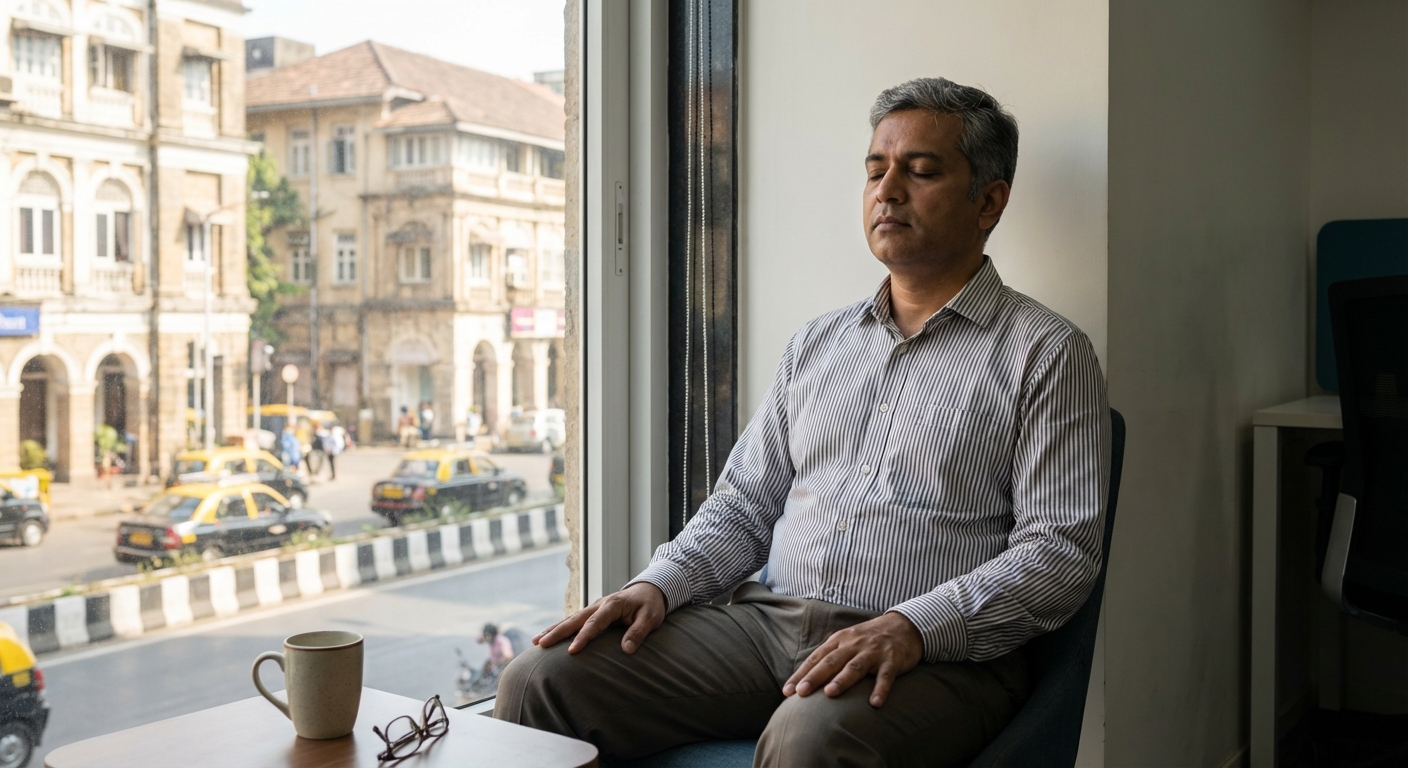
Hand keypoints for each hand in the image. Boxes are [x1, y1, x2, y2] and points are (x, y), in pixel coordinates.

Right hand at [533, 582, 666, 654]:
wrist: (650, 589)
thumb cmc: (650, 605)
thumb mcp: (650, 618)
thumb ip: (638, 632)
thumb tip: (626, 650)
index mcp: (612, 605)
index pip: (595, 624)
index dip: (583, 637)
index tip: (572, 652)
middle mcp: (599, 605)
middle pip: (575, 619)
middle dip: (557, 632)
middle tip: (541, 644)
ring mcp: (594, 607)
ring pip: (570, 619)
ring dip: (554, 629)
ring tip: (536, 642)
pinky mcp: (593, 612)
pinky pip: (574, 620)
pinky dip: (560, 628)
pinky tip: (548, 636)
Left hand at [782, 611, 922, 707]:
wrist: (903, 626)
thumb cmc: (868, 639)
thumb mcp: (846, 642)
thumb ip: (829, 658)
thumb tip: (805, 680)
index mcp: (839, 641)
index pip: (816, 659)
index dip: (801, 674)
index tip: (787, 691)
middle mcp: (853, 645)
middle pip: (831, 662)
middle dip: (815, 677)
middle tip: (801, 692)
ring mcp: (873, 652)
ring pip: (855, 667)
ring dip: (842, 680)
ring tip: (830, 694)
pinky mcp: (892, 660)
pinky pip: (885, 676)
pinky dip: (881, 689)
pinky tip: (875, 703)